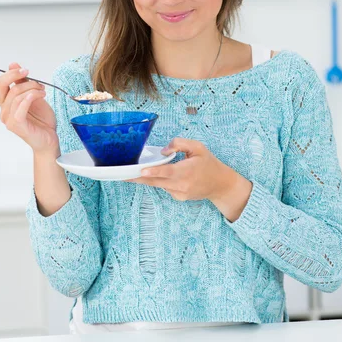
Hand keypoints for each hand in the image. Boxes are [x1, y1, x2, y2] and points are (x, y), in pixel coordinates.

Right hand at [0, 62, 59, 155]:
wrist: (49, 138)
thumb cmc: (42, 120)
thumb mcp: (34, 96)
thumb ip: (24, 82)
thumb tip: (14, 65)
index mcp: (6, 103)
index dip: (10, 73)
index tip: (25, 70)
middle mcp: (4, 110)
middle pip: (3, 86)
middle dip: (18, 77)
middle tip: (34, 78)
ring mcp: (9, 119)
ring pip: (16, 95)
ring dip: (32, 89)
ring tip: (43, 91)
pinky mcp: (17, 125)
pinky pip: (20, 107)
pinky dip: (29, 98)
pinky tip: (40, 96)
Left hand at [127, 137, 252, 220]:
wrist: (220, 184)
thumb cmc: (208, 163)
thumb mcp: (198, 147)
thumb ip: (180, 144)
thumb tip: (164, 150)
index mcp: (187, 171)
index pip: (168, 172)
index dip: (154, 172)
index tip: (142, 172)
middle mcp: (182, 185)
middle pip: (156, 181)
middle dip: (138, 178)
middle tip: (121, 175)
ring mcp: (179, 193)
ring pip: (159, 184)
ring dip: (148, 178)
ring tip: (134, 172)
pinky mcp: (178, 197)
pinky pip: (165, 187)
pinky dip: (161, 180)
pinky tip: (166, 175)